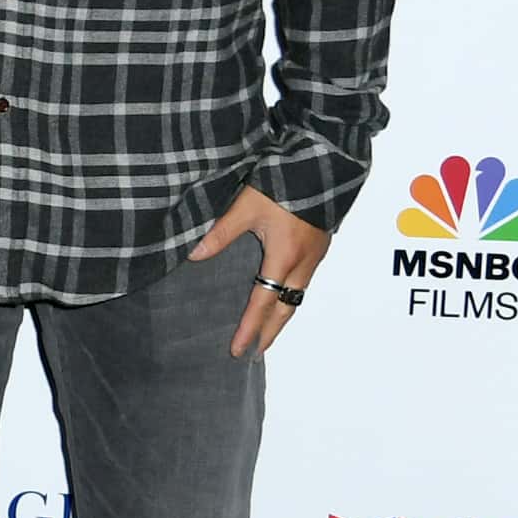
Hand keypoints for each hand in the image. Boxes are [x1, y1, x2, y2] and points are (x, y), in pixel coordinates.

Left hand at [187, 184, 330, 357]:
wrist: (324, 165)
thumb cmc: (284, 183)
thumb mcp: (246, 206)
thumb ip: (221, 232)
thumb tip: (194, 255)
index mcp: (284, 258)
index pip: (262, 303)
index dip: (250, 329)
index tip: (238, 350)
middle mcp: (303, 262)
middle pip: (286, 309)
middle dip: (270, 332)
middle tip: (255, 352)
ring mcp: (315, 255)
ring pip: (298, 296)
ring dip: (282, 317)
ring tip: (267, 332)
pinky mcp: (319, 246)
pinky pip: (305, 282)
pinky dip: (292, 297)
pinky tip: (282, 297)